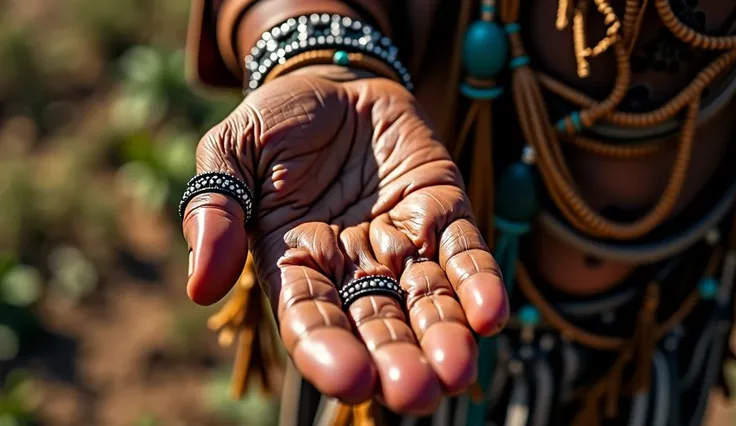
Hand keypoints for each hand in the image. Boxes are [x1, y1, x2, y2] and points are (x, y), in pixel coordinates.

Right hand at [182, 66, 508, 414]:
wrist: (334, 81)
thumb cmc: (277, 121)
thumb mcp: (231, 151)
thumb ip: (214, 210)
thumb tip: (200, 287)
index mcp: (295, 263)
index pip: (310, 319)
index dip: (328, 351)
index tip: (351, 380)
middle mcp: (352, 267)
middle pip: (376, 324)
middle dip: (396, 360)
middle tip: (416, 392)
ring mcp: (402, 243)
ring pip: (425, 301)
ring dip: (445, 337)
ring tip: (458, 372)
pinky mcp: (442, 212)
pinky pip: (465, 253)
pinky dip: (478, 284)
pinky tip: (490, 315)